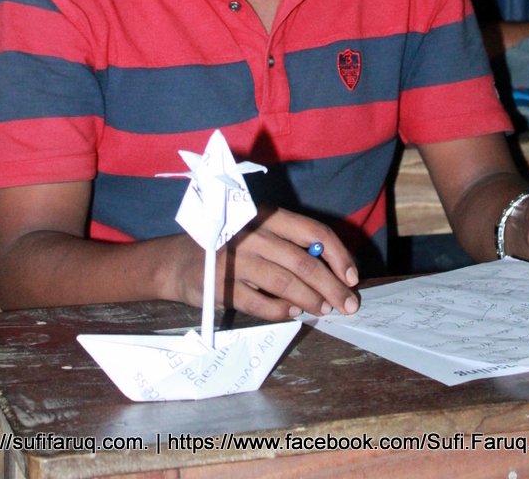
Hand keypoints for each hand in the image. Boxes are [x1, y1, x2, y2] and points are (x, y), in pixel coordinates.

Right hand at [171, 207, 360, 321]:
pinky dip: (281, 311)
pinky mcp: (222, 286)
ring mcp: (235, 260)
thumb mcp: (258, 233)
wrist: (177, 262)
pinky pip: (261, 303)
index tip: (352, 276)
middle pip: (302, 262)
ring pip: (285, 283)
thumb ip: (289, 244)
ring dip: (311, 300)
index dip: (337, 254)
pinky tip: (293, 313)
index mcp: (265, 215)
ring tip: (325, 310)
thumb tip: (332, 270)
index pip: (312, 230)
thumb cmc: (228, 246)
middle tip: (348, 304)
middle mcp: (251, 233)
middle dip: (332, 286)